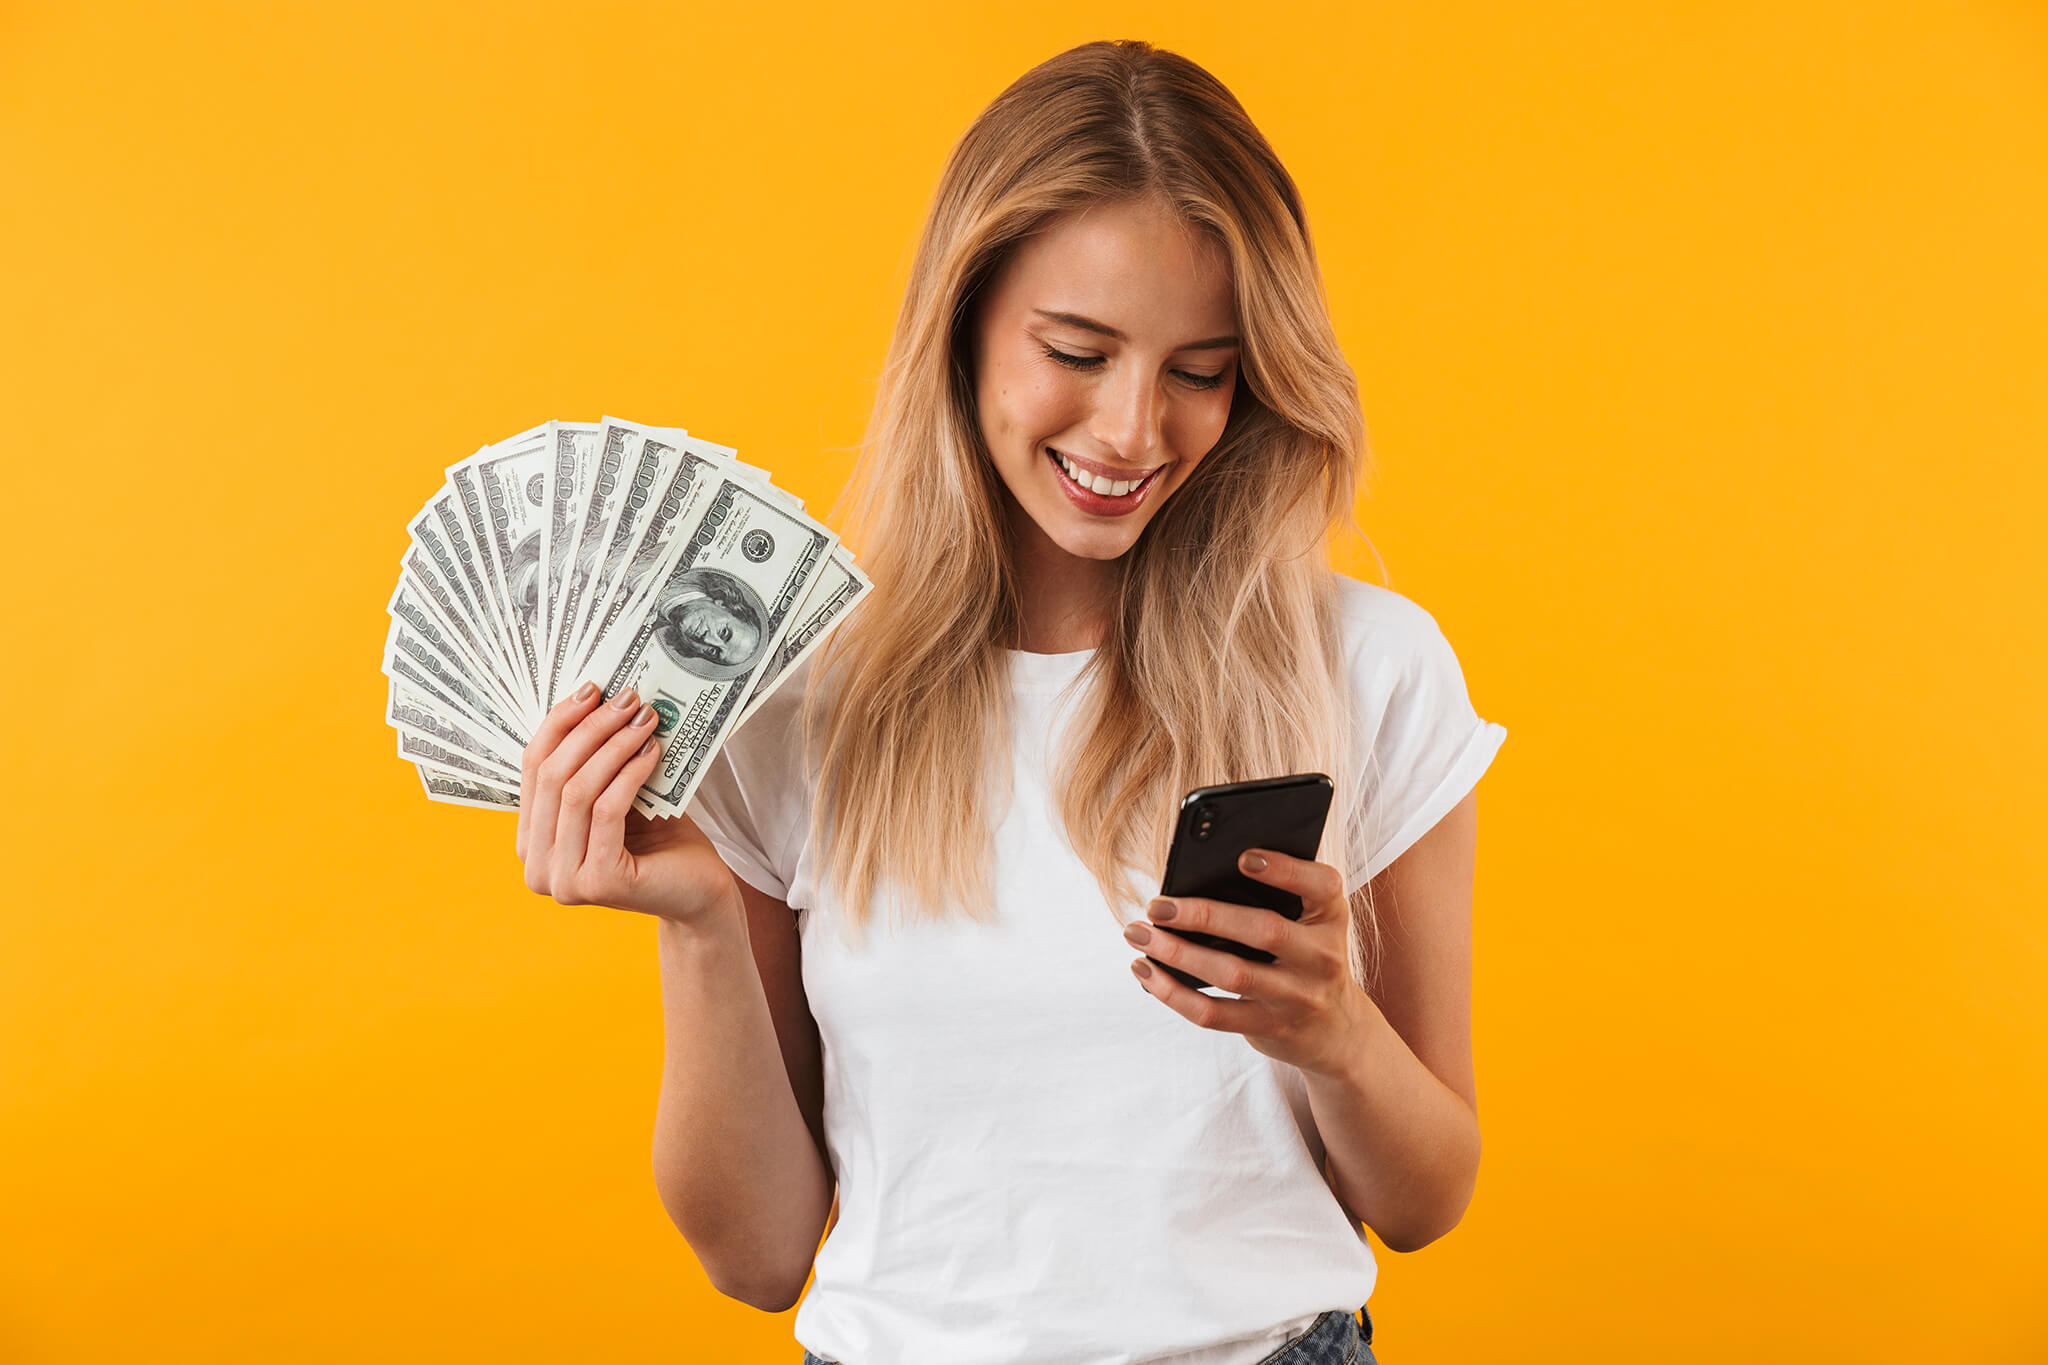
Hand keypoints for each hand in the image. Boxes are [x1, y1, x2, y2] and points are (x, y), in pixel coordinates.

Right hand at [516, 680, 737, 925]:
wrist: (697, 891)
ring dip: (614, 746)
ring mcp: (564, 881)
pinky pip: (606, 811)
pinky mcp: (598, 883)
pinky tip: (652, 752)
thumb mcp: (615, 794)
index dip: (559, 724)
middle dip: (590, 729)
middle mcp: (536, 867)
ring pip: (577, 791)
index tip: (592, 689)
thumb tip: (592, 697)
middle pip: (552, 777)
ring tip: (645, 719)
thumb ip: (591, 763)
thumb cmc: (657, 840)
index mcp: (530, 842)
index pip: (532, 768)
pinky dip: (629, 774)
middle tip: (627, 699)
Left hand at [1125, 848, 1368, 1077]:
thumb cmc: (1305, 956)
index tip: (1242, 857)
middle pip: (1264, 931)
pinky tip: (1145, 970)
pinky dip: (1172, 993)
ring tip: (1137, 934)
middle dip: (1203, 915)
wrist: (1336, 1030)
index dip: (1285, 870)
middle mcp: (1322, 957)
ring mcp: (1297, 996)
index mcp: (1331, 917)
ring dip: (1176, 953)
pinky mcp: (1270, 1027)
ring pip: (1232, 974)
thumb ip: (1275, 899)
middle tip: (1156, 905)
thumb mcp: (1310, 924)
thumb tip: (1195, 879)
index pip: (1322, 885)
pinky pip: (1214, 1013)